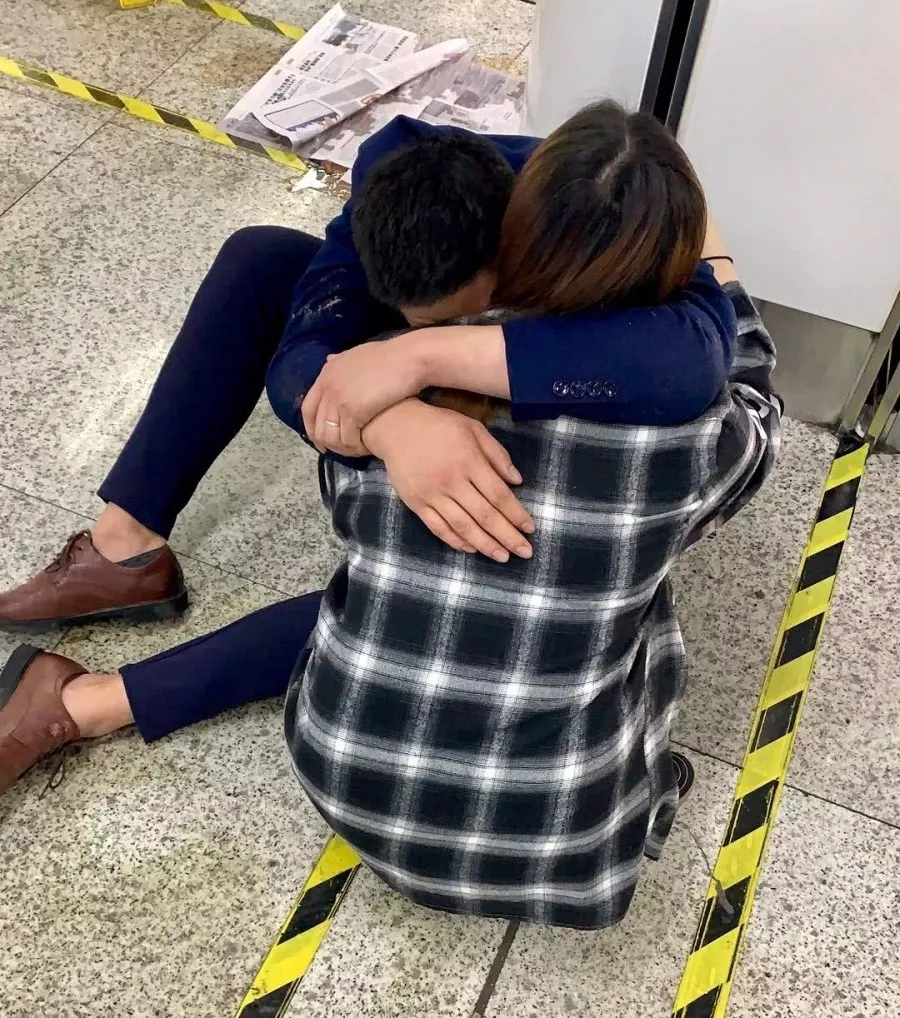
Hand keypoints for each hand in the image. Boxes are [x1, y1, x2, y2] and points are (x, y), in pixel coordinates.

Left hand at [302, 336, 424, 455]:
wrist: (409, 358)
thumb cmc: (390, 356)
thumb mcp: (358, 354)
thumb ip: (341, 361)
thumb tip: (329, 360)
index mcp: (327, 373)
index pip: (308, 407)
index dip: (312, 427)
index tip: (319, 440)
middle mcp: (328, 387)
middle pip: (317, 425)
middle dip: (326, 442)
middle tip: (338, 452)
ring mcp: (338, 400)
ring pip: (331, 436)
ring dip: (342, 447)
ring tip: (356, 450)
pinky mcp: (353, 412)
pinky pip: (348, 439)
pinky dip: (356, 447)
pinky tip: (367, 447)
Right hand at [363, 400, 534, 561]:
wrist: (395, 426)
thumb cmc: (439, 426)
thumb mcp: (473, 429)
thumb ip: (497, 454)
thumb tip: (518, 481)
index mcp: (469, 461)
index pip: (498, 495)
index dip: (516, 514)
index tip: (530, 528)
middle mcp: (452, 481)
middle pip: (484, 515)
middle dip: (507, 536)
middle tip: (524, 552)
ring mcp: (432, 495)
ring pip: (462, 526)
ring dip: (485, 545)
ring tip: (502, 557)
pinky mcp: (416, 503)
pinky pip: (438, 527)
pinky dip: (455, 541)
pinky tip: (471, 549)